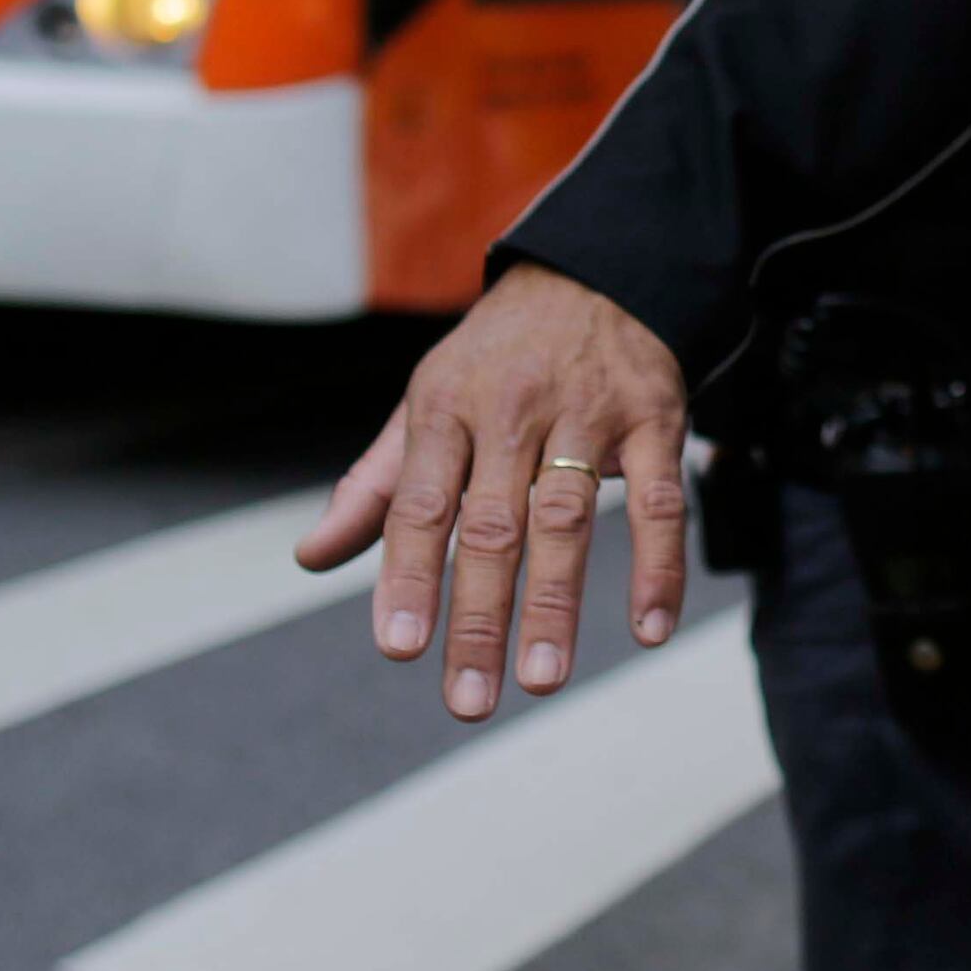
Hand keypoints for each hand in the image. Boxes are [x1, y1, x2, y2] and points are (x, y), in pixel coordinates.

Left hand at [296, 263, 691, 721]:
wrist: (593, 271)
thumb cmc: (495, 359)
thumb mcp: (424, 405)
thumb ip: (373, 487)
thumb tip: (309, 558)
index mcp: (444, 410)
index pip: (419, 504)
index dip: (409, 576)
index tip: (401, 648)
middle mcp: (511, 411)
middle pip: (492, 525)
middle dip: (479, 618)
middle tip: (468, 699)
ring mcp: (587, 415)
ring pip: (568, 517)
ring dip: (555, 603)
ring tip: (543, 679)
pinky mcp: (654, 418)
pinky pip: (661, 499)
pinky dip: (658, 566)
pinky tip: (648, 628)